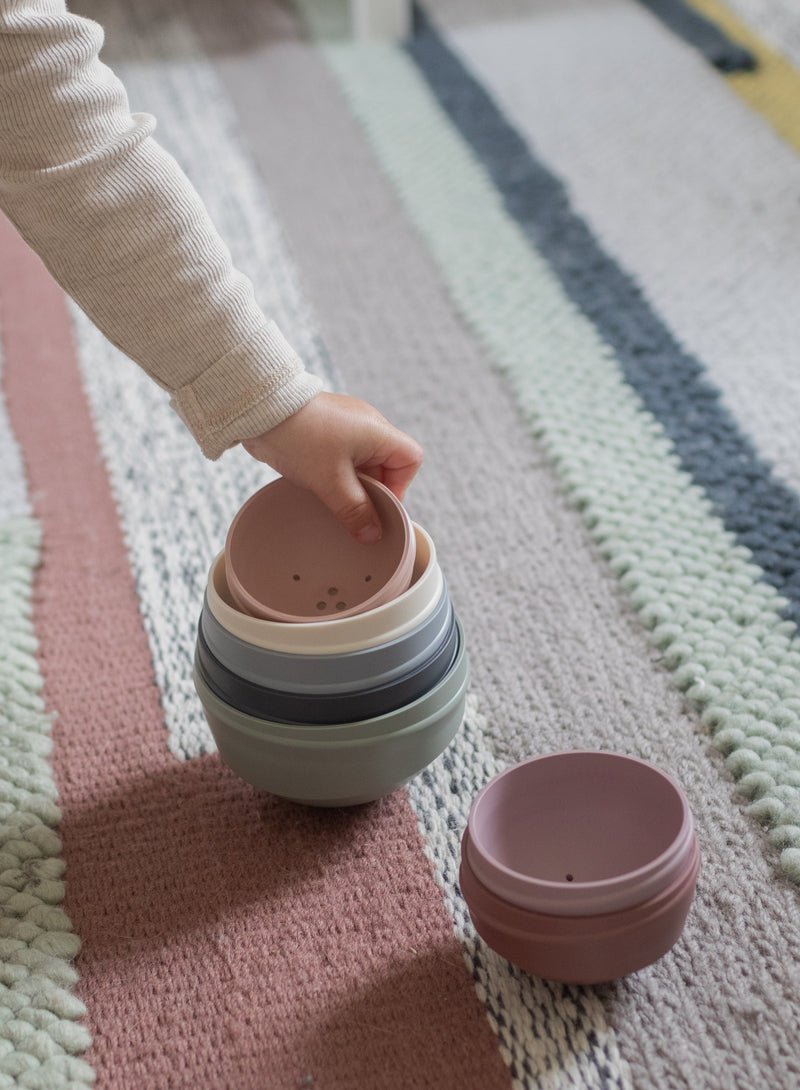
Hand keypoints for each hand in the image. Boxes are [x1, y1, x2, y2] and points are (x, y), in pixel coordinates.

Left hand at [241, 392, 423, 542]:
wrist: (260, 410)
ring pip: (363, 463)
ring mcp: (346, 425)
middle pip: (387, 465)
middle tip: (351, 508)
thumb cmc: (300, 437)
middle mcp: (367, 424)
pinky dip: (336, 473)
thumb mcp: (330, 481)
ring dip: (352, 483)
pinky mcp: (327, 430)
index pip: (410, 459)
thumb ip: (354, 510)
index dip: (401, 486)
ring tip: (332, 496)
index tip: (378, 505)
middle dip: (372, 490)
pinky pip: (343, 457)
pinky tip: (319, 483)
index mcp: (378, 431)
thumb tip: (373, 535)